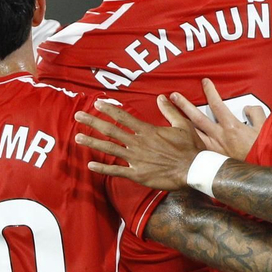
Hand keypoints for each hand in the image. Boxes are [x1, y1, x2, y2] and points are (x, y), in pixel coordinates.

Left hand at [76, 101, 199, 188]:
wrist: (194, 169)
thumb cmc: (190, 147)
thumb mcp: (182, 124)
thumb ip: (169, 111)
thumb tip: (161, 97)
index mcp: (148, 130)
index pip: (124, 117)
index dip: (109, 110)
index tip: (96, 104)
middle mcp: (138, 143)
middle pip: (111, 130)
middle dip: (93, 122)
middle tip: (78, 116)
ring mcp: (136, 159)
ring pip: (110, 149)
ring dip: (92, 143)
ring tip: (77, 138)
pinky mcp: (138, 174)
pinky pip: (117, 171)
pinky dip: (103, 168)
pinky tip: (90, 165)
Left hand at [161, 79, 264, 160]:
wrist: (257, 173)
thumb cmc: (262, 150)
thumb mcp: (263, 127)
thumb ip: (254, 113)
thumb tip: (246, 108)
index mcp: (231, 127)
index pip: (217, 105)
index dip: (210, 91)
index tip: (204, 82)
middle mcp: (218, 137)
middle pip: (197, 118)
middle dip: (184, 105)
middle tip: (173, 96)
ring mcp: (213, 149)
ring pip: (192, 133)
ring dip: (180, 123)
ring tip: (168, 116)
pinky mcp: (212, 159)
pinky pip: (197, 148)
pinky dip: (187, 142)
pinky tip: (179, 140)